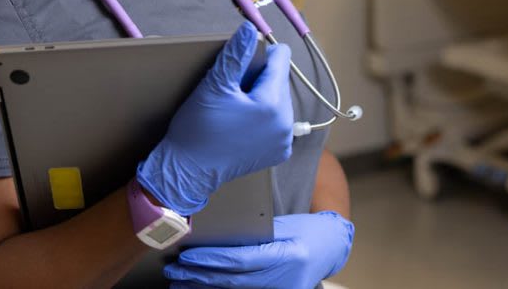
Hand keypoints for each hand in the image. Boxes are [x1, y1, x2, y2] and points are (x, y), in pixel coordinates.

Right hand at [137, 22, 293, 214]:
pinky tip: (241, 121)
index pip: (281, 60)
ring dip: (262, 96)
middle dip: (260, 78)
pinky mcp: (278, 153)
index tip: (242, 62)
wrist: (188, 171)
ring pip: (279, 101)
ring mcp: (283, 141)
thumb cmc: (197, 129)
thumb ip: (235, 55)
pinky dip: (264, 116)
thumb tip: (250, 30)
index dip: (262, 53)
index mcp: (272, 105)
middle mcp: (285, 124)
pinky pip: (277, 122)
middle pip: (280, 81)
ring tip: (235, 106)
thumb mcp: (214, 86)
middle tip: (232, 90)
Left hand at [164, 212, 353, 288]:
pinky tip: (203, 288)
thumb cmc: (308, 229)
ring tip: (181, 282)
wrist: (332, 246)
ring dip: (205, 287)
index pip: (241, 259)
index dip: (212, 259)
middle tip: (175, 270)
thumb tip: (217, 236)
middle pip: (234, 279)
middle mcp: (286, 277)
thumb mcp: (283, 225)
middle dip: (200, 275)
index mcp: (288, 254)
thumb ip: (255, 233)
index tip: (188, 256)